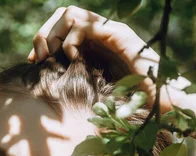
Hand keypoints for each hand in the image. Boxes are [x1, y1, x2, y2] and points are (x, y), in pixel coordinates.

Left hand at [27, 6, 160, 105]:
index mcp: (95, 42)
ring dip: (54, 34)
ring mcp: (111, 31)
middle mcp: (102, 32)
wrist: (163, 102)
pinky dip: (71, 40)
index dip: (42, 39)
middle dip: (44, 34)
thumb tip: (47, 83)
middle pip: (62, 13)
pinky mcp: (119, 36)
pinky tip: (72, 59)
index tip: (33, 62)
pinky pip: (86, 25)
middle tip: (39, 59)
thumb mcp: (94, 89)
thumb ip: (76, 79)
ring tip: (53, 57)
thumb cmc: (133, 102)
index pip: (61, 24)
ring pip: (70, 13)